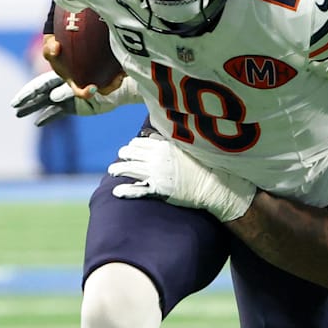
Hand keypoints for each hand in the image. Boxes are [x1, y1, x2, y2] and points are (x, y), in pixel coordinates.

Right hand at [11, 72, 139, 125]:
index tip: (18, 97)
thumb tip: (53, 97)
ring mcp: (66, 96)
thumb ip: (70, 89)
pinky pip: (57, 113)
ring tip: (18, 114)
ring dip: (32, 108)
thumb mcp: (88, 81)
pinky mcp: (73, 107)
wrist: (119, 84)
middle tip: (14, 105)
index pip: (42, 83)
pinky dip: (48, 117)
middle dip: (26, 98)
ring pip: (45, 102)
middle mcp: (62, 85)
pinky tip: (37, 123)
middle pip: (40, 92)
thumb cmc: (105, 76)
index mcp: (63, 75)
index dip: (29, 90)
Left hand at [108, 135, 255, 221]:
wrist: (214, 185)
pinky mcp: (158, 191)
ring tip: (113, 171)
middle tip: (121, 159)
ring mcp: (157, 174)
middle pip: (130, 153)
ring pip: (128, 168)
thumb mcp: (185, 147)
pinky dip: (124, 191)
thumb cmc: (202, 165)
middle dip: (123, 155)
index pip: (138, 142)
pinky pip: (136, 190)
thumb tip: (149, 135)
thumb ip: (166, 141)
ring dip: (117, 169)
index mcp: (164, 146)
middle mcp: (158, 158)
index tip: (131, 150)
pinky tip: (116, 192)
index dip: (132, 146)